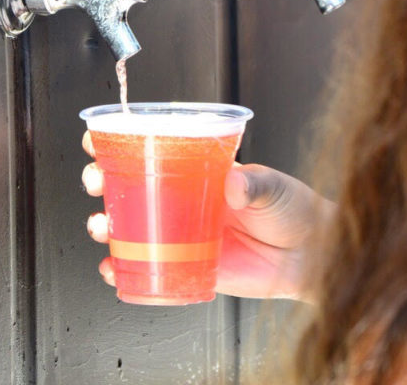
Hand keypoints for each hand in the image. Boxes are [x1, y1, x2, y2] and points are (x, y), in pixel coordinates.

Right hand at [81, 133, 331, 301]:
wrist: (310, 257)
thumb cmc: (294, 211)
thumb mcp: (273, 188)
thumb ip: (253, 184)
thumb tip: (233, 183)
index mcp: (202, 170)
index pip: (156, 147)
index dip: (122, 140)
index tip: (99, 136)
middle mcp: (187, 199)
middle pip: (132, 186)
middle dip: (103, 181)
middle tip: (96, 181)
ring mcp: (185, 233)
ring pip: (132, 226)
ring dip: (107, 224)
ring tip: (101, 226)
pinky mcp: (189, 266)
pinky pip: (148, 268)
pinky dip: (123, 270)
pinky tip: (113, 268)